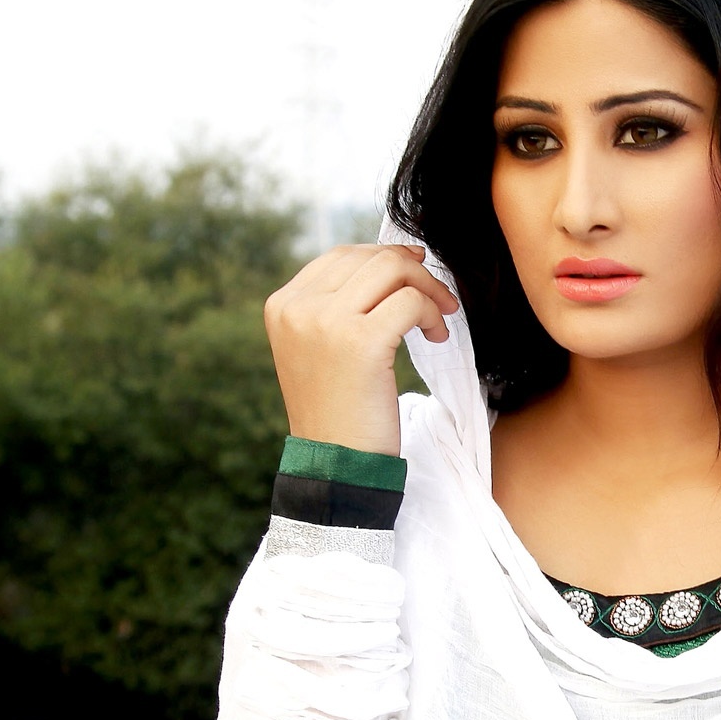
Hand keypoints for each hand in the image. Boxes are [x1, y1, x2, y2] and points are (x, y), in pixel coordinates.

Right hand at [263, 244, 458, 456]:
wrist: (334, 463)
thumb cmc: (336, 410)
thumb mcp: (318, 349)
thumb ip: (337, 306)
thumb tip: (394, 260)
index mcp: (282, 306)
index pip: (341, 256)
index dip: (385, 259)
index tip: (415, 275)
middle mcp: (298, 308)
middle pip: (370, 258)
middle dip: (413, 272)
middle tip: (438, 300)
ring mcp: (325, 322)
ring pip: (393, 271)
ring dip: (427, 289)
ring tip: (438, 319)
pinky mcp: (360, 342)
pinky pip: (411, 302)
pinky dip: (432, 314)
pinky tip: (436, 337)